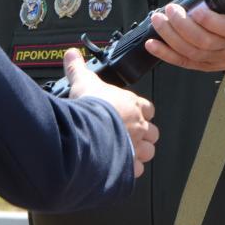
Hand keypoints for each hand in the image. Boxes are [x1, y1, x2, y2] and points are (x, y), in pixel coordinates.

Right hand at [61, 48, 157, 178]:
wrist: (88, 130)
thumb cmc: (90, 106)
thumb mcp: (83, 81)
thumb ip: (78, 68)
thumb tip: (72, 54)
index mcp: (133, 105)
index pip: (148, 109)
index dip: (141, 113)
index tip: (131, 114)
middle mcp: (139, 126)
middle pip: (152, 133)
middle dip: (143, 136)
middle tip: (128, 136)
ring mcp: (136, 146)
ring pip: (148, 152)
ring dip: (138, 153)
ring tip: (124, 153)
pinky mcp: (129, 164)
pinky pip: (136, 171)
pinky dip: (128, 171)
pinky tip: (117, 168)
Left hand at [144, 0, 224, 75]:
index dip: (208, 20)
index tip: (194, 8)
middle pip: (203, 41)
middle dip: (182, 25)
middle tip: (169, 10)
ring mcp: (217, 58)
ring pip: (191, 52)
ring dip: (170, 37)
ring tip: (158, 21)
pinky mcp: (205, 65)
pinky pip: (184, 62)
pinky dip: (166, 54)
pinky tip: (152, 44)